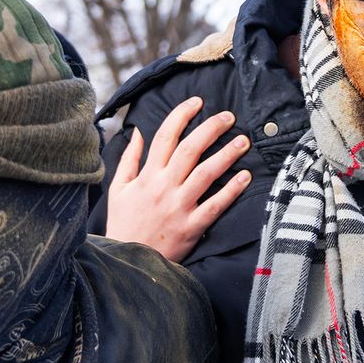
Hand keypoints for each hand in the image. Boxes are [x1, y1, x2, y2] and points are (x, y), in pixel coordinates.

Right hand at [106, 96, 252, 261]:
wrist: (126, 261)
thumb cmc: (123, 223)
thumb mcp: (118, 189)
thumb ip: (129, 159)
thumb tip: (138, 133)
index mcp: (147, 175)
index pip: (165, 136)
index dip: (182, 115)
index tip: (198, 102)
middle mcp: (164, 187)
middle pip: (190, 149)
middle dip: (212, 128)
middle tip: (230, 117)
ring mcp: (179, 207)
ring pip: (207, 173)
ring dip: (227, 154)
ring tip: (243, 141)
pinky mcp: (192, 227)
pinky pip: (216, 205)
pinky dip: (232, 190)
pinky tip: (245, 176)